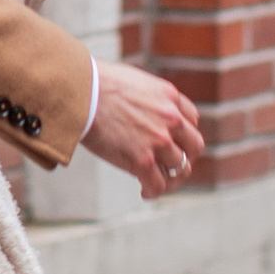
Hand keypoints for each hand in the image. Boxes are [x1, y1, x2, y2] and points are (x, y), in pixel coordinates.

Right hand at [83, 58, 205, 199]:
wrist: (81, 92)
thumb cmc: (97, 84)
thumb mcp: (135, 81)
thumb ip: (148, 97)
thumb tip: (140, 109)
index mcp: (170, 97)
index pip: (191, 120)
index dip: (182, 134)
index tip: (172, 142)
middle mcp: (171, 119)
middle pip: (194, 146)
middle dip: (184, 156)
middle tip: (169, 164)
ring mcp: (159, 141)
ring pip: (180, 169)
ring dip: (170, 178)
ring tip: (155, 182)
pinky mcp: (142, 160)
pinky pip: (158, 184)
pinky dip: (153, 191)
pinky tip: (145, 192)